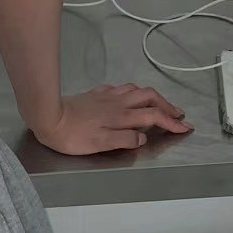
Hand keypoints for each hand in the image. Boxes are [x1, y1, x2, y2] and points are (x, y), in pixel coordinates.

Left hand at [31, 84, 191, 155]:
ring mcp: (106, 96)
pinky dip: (130, 92)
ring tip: (159, 104)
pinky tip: (127, 96)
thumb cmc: (72, 135)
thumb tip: (143, 137)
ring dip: (152, 96)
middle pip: (150, 98)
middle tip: (178, 114)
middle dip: (167, 105)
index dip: (171, 122)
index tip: (184, 128)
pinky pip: (119, 88)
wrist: (47, 116)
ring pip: (136, 90)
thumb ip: (125, 139)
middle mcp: (117, 103)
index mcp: (122, 116)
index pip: (154, 117)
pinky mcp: (94, 94)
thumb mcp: (100, 144)